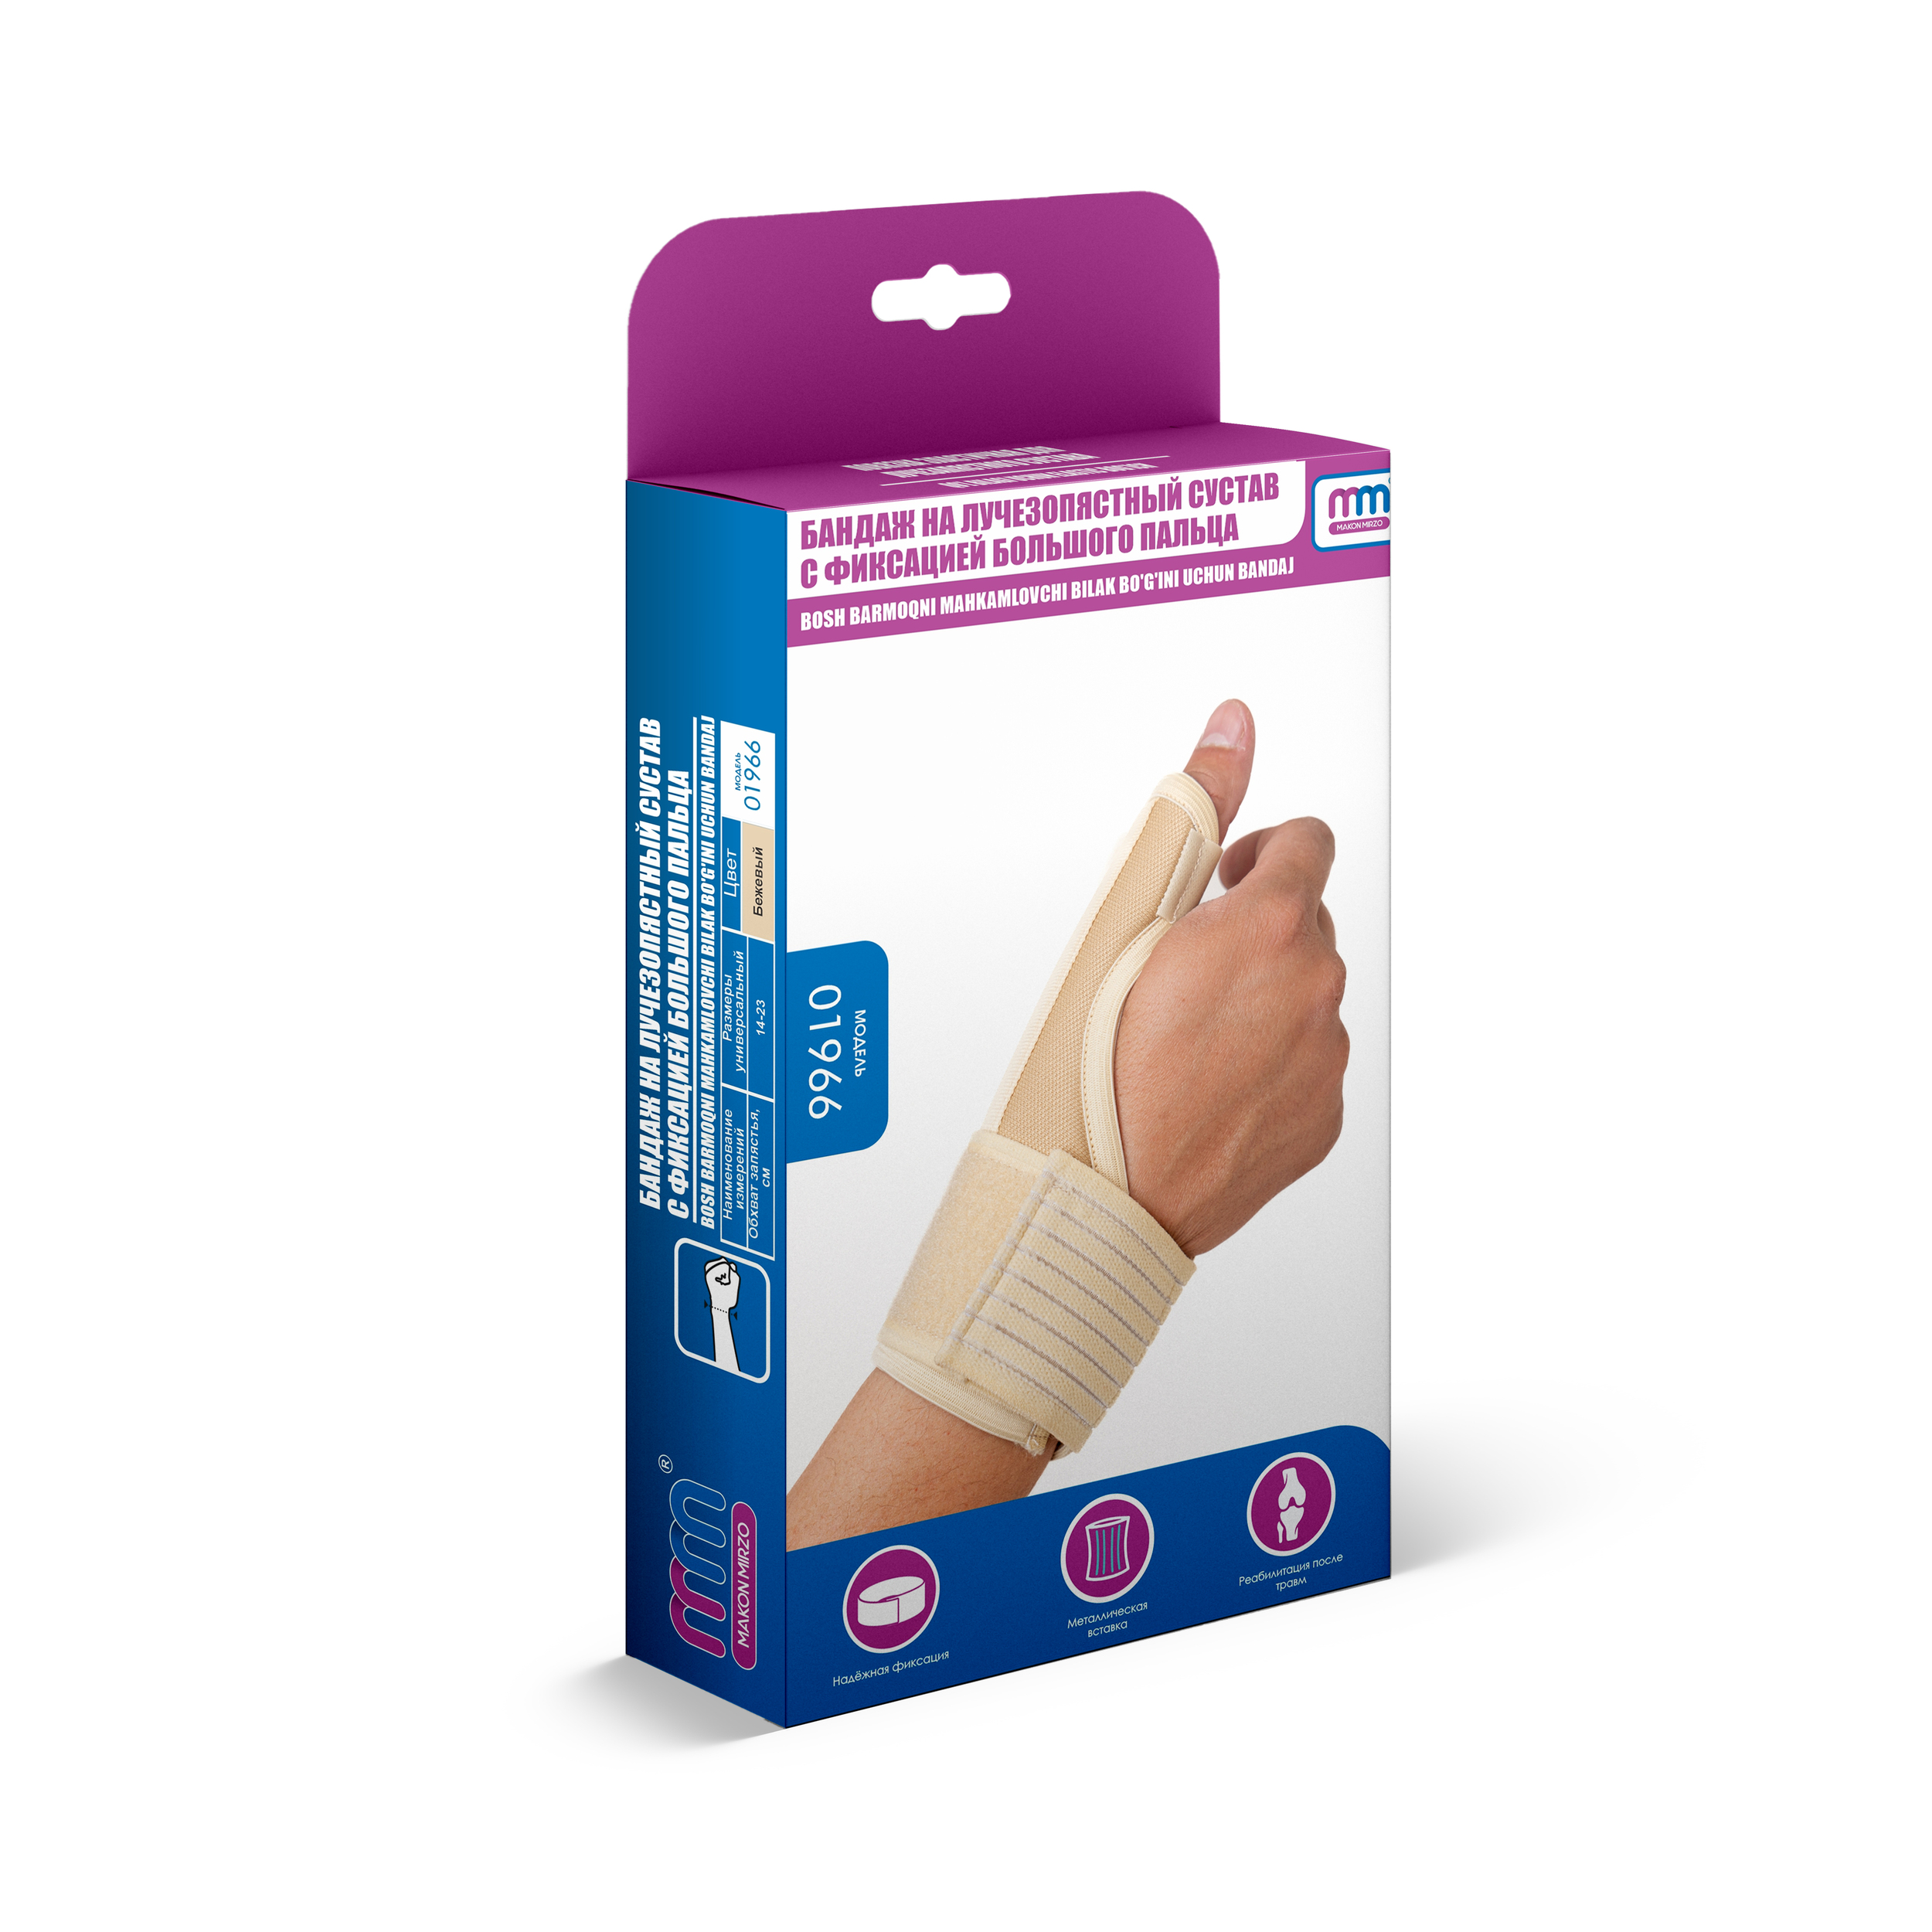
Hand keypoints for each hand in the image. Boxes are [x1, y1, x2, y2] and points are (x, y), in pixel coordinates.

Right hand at [1113, 700, 1349, 1256]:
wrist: (1104, 1192)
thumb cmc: (1096, 1062)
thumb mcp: (1127, 916)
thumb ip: (1193, 808)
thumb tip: (1234, 723)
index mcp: (1271, 926)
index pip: (1309, 843)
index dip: (1260, 854)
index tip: (1224, 882)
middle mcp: (1316, 988)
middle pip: (1304, 926)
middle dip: (1254, 933)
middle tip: (1182, 972)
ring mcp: (1327, 1060)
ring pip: (1306, 999)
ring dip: (1263, 1001)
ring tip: (1188, 1039)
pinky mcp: (1324, 1118)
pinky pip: (1309, 1068)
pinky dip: (1270, 1066)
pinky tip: (1210, 1085)